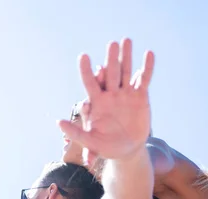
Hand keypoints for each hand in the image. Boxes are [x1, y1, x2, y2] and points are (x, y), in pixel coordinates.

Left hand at [58, 38, 154, 160]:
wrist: (127, 149)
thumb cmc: (106, 146)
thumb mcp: (90, 142)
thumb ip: (75, 133)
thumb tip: (58, 123)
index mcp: (97, 102)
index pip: (90, 83)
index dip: (86, 70)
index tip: (84, 57)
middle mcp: (110, 94)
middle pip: (110, 73)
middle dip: (111, 59)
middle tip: (111, 44)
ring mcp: (125, 93)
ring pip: (126, 71)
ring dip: (126, 56)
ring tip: (126, 40)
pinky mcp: (140, 96)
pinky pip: (144, 79)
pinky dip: (147, 68)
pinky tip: (149, 54)